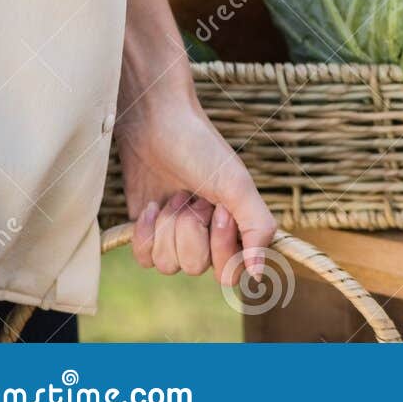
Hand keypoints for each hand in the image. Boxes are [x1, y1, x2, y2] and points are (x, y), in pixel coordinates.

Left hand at [117, 83, 276, 285]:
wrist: (156, 126)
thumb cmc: (202, 150)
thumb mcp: (238, 186)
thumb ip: (258, 228)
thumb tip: (258, 274)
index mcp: (237, 228)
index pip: (230, 271)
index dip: (221, 243)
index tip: (218, 207)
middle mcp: (209, 237)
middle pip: (196, 267)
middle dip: (189, 229)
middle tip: (192, 196)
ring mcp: (176, 237)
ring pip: (168, 265)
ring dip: (167, 226)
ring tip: (174, 196)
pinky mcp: (149, 233)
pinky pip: (144, 258)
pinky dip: (145, 231)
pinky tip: (152, 205)